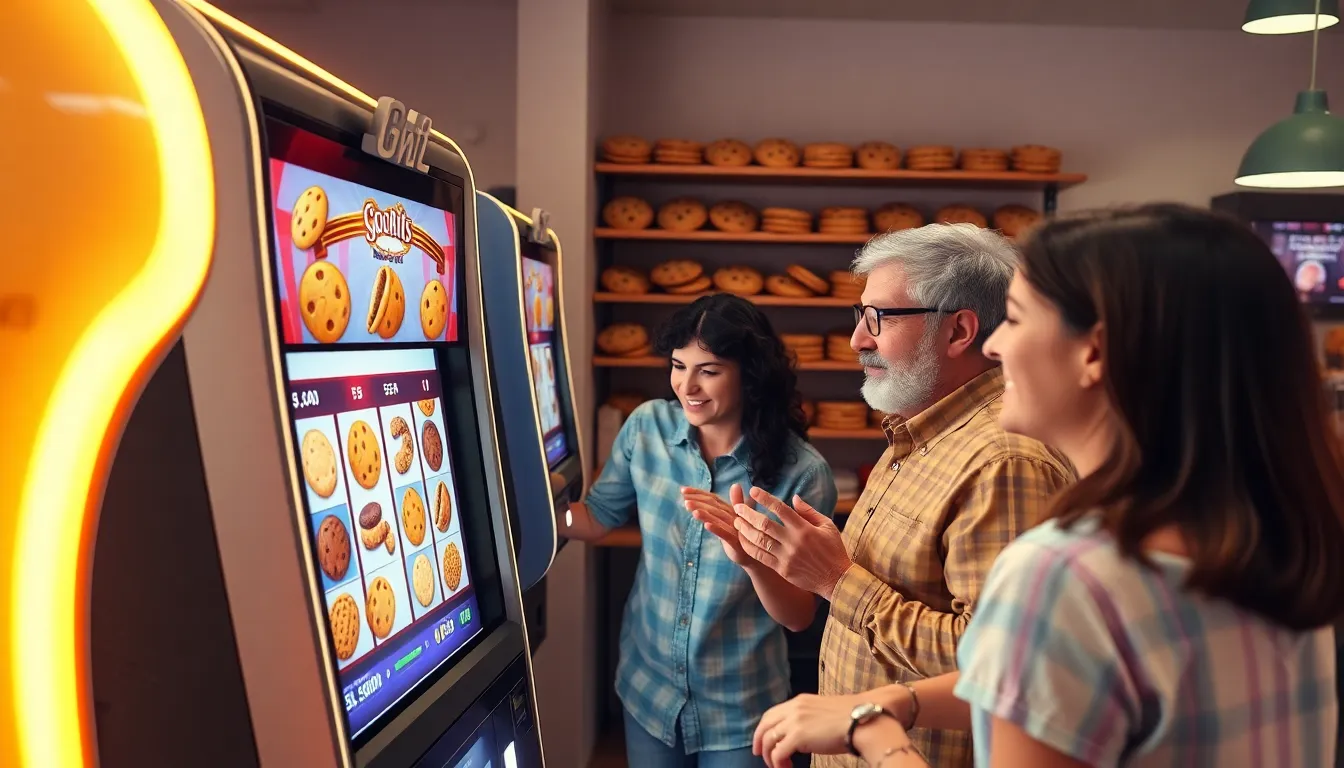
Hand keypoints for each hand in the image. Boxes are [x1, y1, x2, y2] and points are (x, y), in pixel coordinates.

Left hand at [682, 483, 753, 566]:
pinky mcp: (736, 543)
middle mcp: (734, 517)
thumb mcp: (735, 519)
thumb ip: (732, 504)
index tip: (683, 490)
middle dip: (698, 500)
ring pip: (718, 518)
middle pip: (714, 506)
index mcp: (731, 510)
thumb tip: (735, 485)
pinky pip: (725, 535)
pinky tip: (705, 526)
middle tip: (683, 496)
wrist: (755, 557)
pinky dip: (716, 529)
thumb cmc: (743, 536)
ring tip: (689, 506)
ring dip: (704, 512)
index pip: (713, 498)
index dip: (699, 493)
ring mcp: (736, 529)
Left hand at [733, 487, 851, 599]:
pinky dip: (749, 547)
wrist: (837, 579)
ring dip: (745, 530)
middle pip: (764, 524)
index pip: (780, 508)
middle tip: (737, 507)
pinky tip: (742, 539)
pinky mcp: (782, 569)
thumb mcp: (827, 526)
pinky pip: (761, 556)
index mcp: (804, 528)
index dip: (765, 498)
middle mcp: (793, 541)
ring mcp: (787, 557)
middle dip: (748, 514)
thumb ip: (809, 511)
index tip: (753, 490)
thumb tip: (794, 497)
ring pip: (759, 540)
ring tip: (736, 522)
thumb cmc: (834, 549)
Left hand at [754, 693, 871, 767]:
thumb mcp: (823, 713)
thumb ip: (808, 719)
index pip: (772, 713)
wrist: (862, 721)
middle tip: (759, 755)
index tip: (762, 740)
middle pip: (765, 725)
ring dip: (770, 756)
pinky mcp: (798, 736)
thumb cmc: (850, 719)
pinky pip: (778, 753)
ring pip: (768, 740)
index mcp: (799, 701)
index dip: (764, 728)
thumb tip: (800, 735)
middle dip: (759, 741)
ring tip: (778, 766)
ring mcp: (794, 721)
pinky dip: (778, 763)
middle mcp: (793, 708)